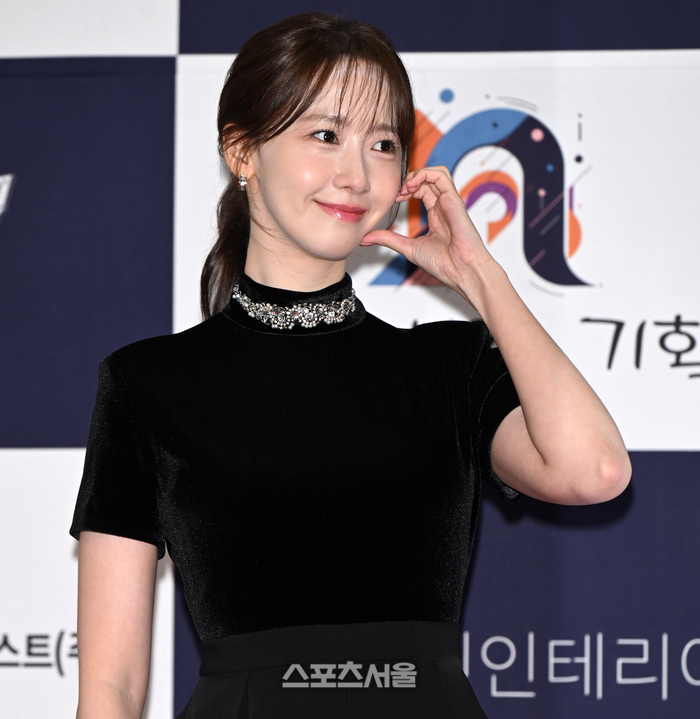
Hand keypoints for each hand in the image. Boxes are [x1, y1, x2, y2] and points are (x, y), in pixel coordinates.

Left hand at [360, 166, 496, 301]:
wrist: (462, 272)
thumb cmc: (443, 264)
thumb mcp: (407, 248)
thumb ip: (388, 239)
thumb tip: (365, 238)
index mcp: (436, 215)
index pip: (421, 190)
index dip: (405, 189)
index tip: (394, 199)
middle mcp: (443, 206)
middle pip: (427, 179)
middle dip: (408, 181)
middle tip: (397, 193)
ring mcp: (450, 202)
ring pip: (436, 173)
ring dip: (417, 174)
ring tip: (405, 187)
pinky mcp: (455, 200)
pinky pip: (442, 175)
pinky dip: (425, 174)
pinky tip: (413, 186)